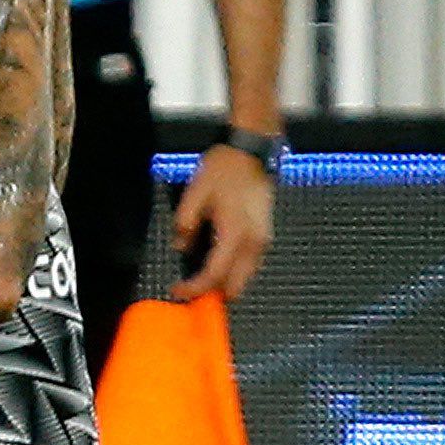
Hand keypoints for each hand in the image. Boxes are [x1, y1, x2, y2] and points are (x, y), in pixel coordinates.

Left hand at [170, 144, 275, 300]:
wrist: (251, 151)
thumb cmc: (223, 169)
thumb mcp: (195, 193)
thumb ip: (185, 224)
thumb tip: (181, 248)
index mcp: (234, 234)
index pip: (214, 275)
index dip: (194, 288)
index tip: (178, 290)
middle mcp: (253, 243)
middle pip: (234, 286)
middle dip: (212, 293)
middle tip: (192, 288)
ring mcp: (263, 241)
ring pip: (245, 278)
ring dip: (225, 283)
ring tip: (203, 276)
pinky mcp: (266, 236)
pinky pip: (251, 266)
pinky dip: (235, 272)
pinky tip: (219, 262)